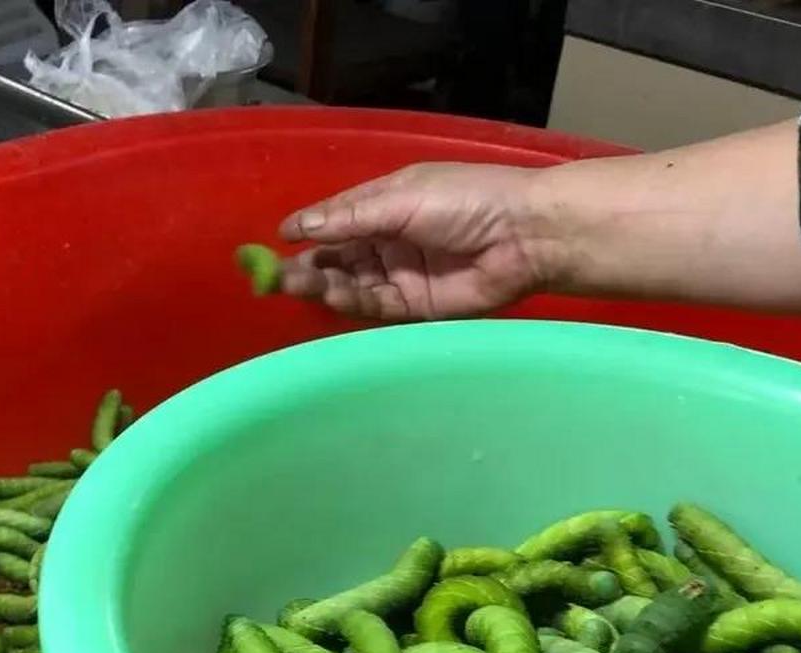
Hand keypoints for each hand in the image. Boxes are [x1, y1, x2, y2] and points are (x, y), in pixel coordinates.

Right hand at [276, 162, 558, 322]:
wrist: (525, 234)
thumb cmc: (467, 200)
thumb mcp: (402, 199)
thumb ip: (350, 218)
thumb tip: (297, 227)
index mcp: (388, 203)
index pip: (337, 219)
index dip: (309, 229)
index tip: (277, 240)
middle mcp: (390, 239)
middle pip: (338, 257)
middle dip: (308, 265)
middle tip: (274, 276)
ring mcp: (402, 274)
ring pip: (351, 283)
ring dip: (323, 285)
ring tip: (293, 285)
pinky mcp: (416, 306)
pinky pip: (375, 306)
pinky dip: (351, 301)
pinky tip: (331, 294)